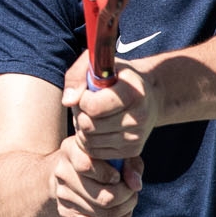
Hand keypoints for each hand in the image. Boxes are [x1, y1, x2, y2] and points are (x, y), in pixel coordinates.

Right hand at [48, 133, 143, 216]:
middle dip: (127, 196)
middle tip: (132, 191)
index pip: (86, 167)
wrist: (72, 173)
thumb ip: (130, 164)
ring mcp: (62, 195)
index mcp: (72, 149)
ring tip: (130, 198)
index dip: (109, 175)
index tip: (118, 175)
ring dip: (126, 208)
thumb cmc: (101, 160)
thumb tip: (135, 185)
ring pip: (106, 214)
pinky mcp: (65, 213)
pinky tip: (123, 210)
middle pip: (104, 198)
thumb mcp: (117, 153)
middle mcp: (62, 172)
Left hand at [62, 53, 160, 169]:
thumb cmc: (118, 77)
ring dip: (81, 128)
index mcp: (134, 93)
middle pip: (88, 126)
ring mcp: (136, 137)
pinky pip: (94, 152)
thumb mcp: (99, 64)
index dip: (82, 99)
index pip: (93, 107)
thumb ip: (77, 75)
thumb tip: (68, 101)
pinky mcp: (132, 151)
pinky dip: (88, 141)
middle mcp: (139, 117)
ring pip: (88, 141)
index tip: (88, 92)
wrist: (147, 96)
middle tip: (85, 105)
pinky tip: (96, 128)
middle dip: (80, 114)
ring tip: (91, 115)